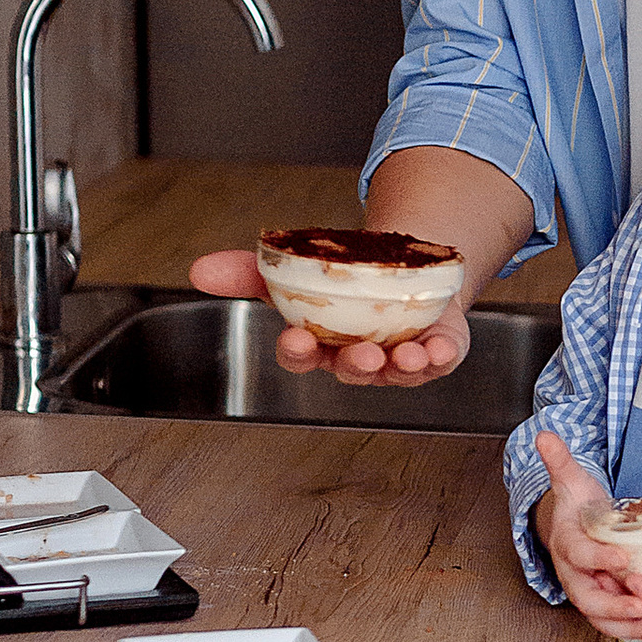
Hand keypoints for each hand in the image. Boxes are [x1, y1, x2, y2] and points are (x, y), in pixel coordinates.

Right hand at [189, 248, 470, 384]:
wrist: (401, 271)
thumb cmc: (343, 282)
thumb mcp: (295, 270)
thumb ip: (248, 272)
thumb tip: (199, 270)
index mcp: (319, 344)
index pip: (301, 357)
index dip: (298, 352)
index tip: (296, 339)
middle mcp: (358, 358)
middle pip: (352, 368)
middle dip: (357, 363)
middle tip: (364, 353)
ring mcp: (398, 360)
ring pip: (397, 371)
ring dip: (403, 365)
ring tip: (408, 354)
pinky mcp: (435, 353)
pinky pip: (439, 361)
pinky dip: (442, 356)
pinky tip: (442, 348)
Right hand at [533, 431, 641, 640]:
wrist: (575, 530)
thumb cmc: (577, 508)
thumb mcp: (571, 482)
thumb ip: (560, 462)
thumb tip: (544, 434)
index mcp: (567, 546)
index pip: (579, 555)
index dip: (598, 559)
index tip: (622, 559)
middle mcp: (575, 576)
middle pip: (589, 599)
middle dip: (615, 606)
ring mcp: (590, 594)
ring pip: (604, 619)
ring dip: (632, 628)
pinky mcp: (607, 606)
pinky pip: (621, 625)